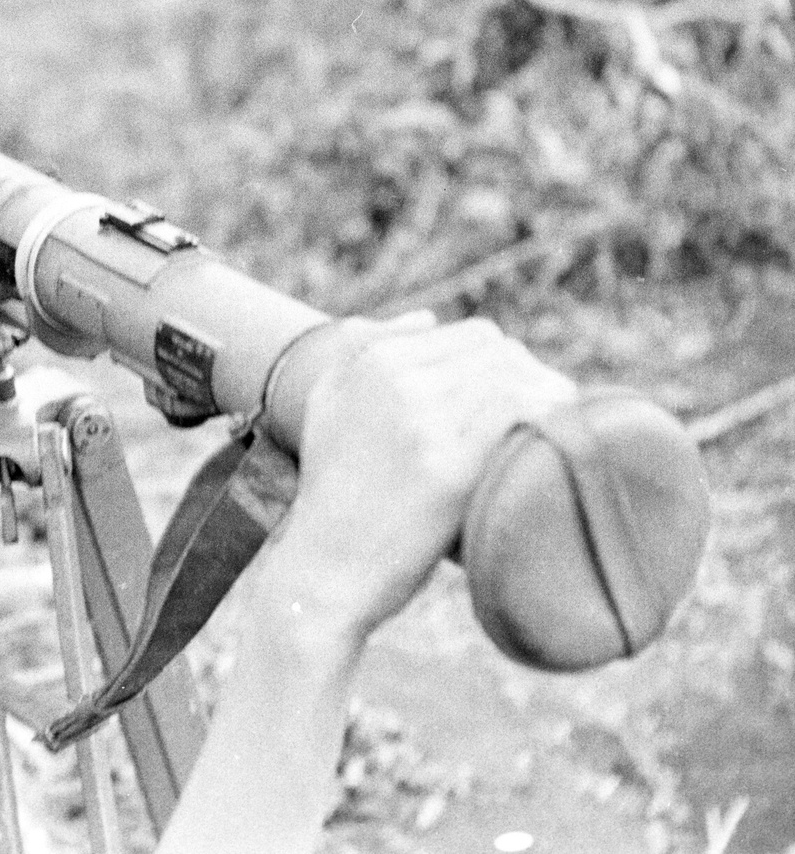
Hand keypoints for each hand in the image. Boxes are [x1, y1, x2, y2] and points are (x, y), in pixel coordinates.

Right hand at [255, 312, 576, 642]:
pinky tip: (560, 439)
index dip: (510, 364)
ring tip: (565, 427)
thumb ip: (366, 351)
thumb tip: (427, 317)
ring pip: (513, 379)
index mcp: (370, 359)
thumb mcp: (329, 405)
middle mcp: (392, 378)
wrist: (322, 570)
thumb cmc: (333, 496)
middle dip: (532, 377)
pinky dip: (548, 418)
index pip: (471, 336)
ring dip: (549, 396)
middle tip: (553, 414)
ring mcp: (420, 419)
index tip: (526, 396)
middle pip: (497, 353)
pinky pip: (517, 416)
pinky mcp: (446, 465)